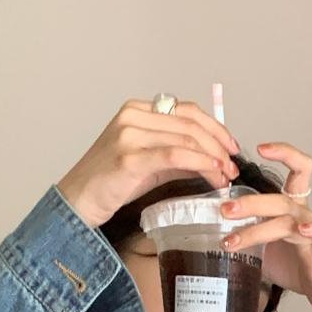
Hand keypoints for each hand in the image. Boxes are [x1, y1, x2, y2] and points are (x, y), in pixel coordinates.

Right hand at [56, 98, 241, 230]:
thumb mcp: (148, 162)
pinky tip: (213, 174)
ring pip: (186, 139)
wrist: (78, 202)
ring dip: (213, 158)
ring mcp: (129, 134)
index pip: (186, 111)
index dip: (215, 127)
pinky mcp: (129, 158)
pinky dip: (200, 164)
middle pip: (190, 123)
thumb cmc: (110, 184)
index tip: (231, 147)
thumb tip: (211, 160)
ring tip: (226, 176)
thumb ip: (176, 155)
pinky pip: (175, 156)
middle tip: (234, 166)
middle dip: (219, 145)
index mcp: (136, 110)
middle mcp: (132, 116)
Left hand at [220, 142, 311, 311]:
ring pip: (290, 220)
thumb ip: (242, 236)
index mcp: (291, 208)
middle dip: (250, 203)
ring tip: (232, 241)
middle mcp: (304, 214)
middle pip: (280, 199)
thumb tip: (204, 233)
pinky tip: (303, 229)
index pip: (296, 169)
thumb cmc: (294, 266)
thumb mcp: (262, 248)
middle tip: (223, 210)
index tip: (259, 148)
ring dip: (258, 229)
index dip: (283, 152)